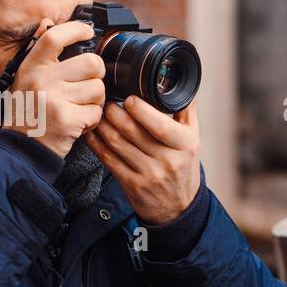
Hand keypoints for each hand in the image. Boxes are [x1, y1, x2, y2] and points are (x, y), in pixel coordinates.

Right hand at [3, 19, 105, 158]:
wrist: (20, 149)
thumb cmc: (25, 112)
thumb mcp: (24, 78)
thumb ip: (37, 52)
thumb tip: (47, 23)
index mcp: (32, 67)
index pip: (55, 36)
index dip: (76, 29)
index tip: (88, 32)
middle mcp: (42, 80)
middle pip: (91, 62)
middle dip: (97, 74)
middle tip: (88, 84)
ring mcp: (55, 100)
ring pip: (98, 88)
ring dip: (95, 100)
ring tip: (80, 107)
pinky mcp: (67, 120)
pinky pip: (96, 112)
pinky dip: (92, 120)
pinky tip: (78, 122)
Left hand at [85, 97, 200, 224]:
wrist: (178, 207)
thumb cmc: (183, 166)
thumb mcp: (193, 138)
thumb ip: (186, 109)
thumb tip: (178, 78)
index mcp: (185, 145)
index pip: (160, 125)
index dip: (140, 110)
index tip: (129, 98)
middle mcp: (167, 160)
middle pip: (133, 132)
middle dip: (115, 113)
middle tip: (107, 102)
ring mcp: (148, 174)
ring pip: (117, 144)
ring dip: (103, 125)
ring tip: (99, 114)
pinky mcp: (131, 184)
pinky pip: (108, 159)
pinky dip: (96, 143)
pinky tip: (92, 132)